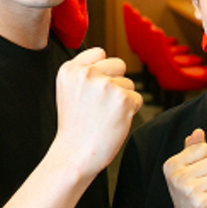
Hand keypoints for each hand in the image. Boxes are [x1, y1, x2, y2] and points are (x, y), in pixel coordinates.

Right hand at [54, 47, 142, 175]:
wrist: (75, 155)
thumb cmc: (74, 127)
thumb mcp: (68, 91)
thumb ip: (84, 72)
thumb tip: (110, 63)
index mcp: (70, 69)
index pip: (99, 52)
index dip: (103, 70)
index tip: (96, 87)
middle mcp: (87, 74)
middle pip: (119, 64)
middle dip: (116, 82)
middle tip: (102, 104)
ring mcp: (106, 85)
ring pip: (129, 83)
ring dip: (123, 99)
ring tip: (105, 116)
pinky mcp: (123, 99)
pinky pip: (138, 99)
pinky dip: (131, 111)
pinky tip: (114, 122)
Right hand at [163, 129, 206, 207]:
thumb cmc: (188, 193)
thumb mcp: (185, 169)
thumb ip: (192, 149)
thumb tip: (199, 131)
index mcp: (171, 165)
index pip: (204, 148)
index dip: (206, 159)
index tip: (197, 174)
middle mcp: (178, 178)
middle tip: (204, 185)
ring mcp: (189, 192)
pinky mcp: (202, 204)